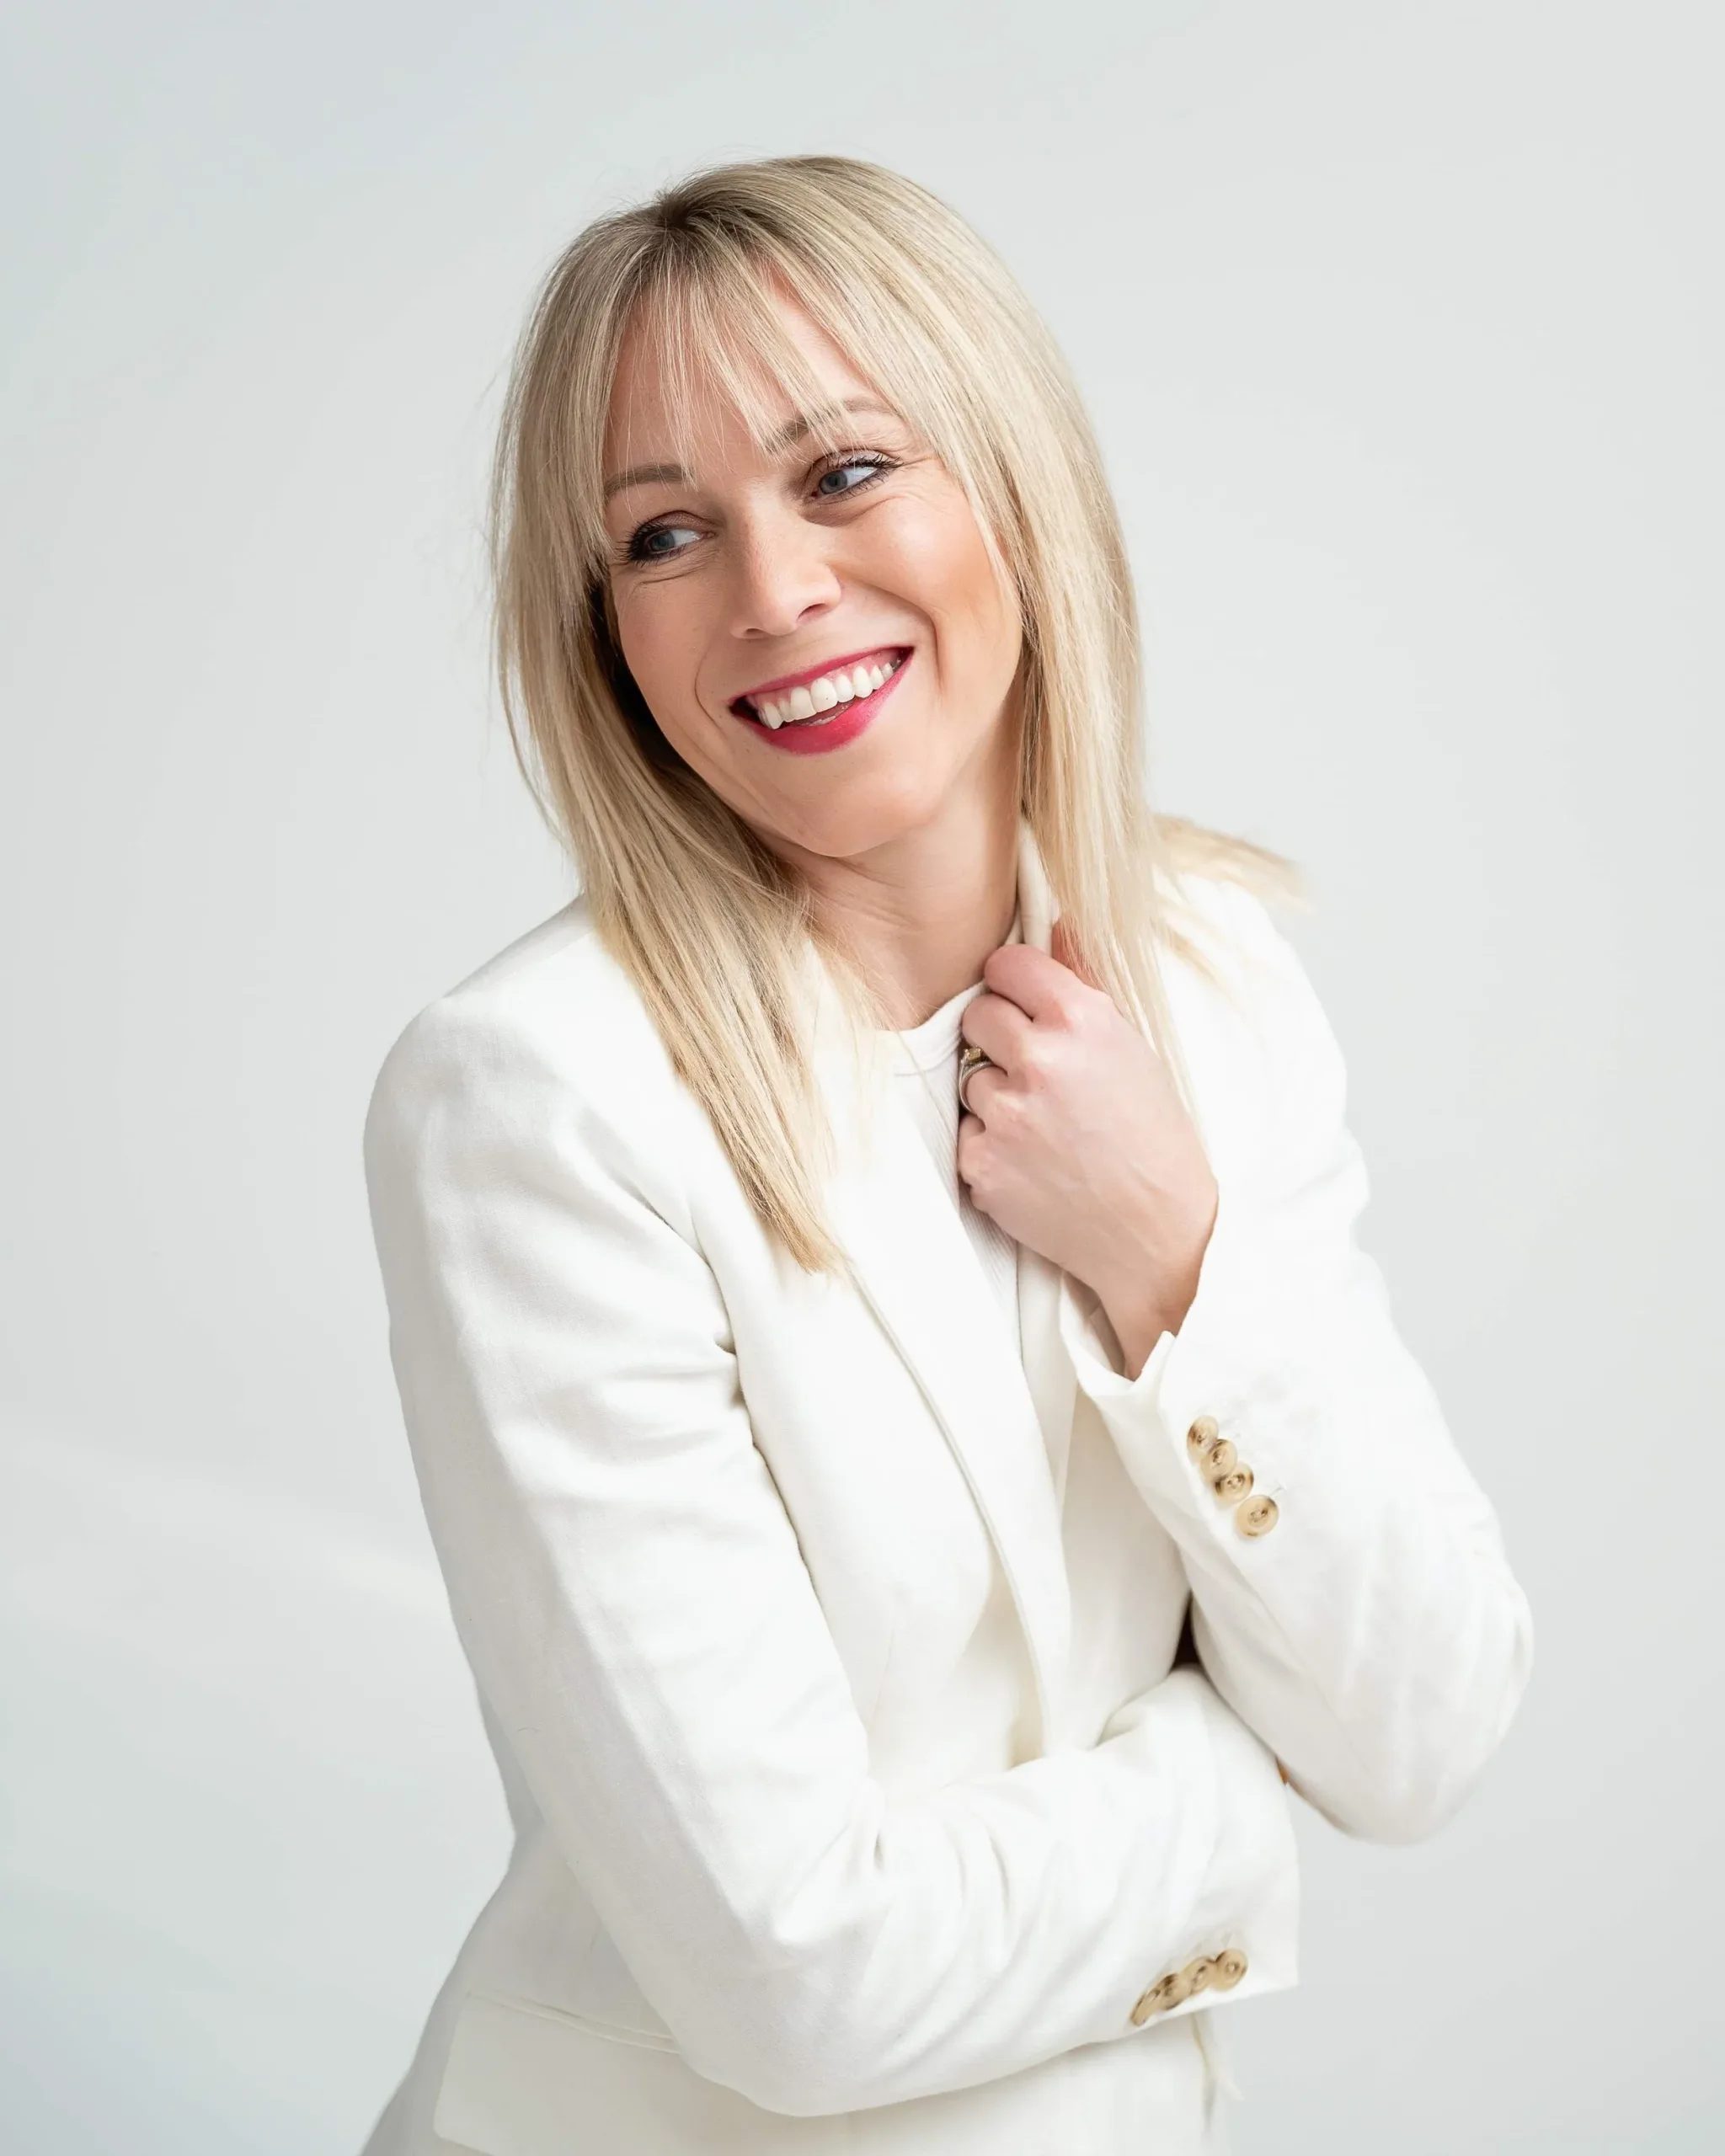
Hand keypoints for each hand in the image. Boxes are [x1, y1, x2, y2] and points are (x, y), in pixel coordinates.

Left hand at [956, 924, 1218, 1377]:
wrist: (1157, 1231)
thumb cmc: (1152, 1136)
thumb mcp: (1132, 1047)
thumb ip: (1084, 983)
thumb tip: (1054, 923)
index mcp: (1082, 1019)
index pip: (1005, 966)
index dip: (1010, 985)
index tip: (1019, 1002)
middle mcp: (1040, 1058)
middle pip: (976, 1016)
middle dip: (997, 1038)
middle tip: (1036, 1071)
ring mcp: (1006, 1114)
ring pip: (968, 1079)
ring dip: (995, 1096)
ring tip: (1046, 1125)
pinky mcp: (982, 1163)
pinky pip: (967, 1133)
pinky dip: (991, 1146)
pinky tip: (1034, 1162)